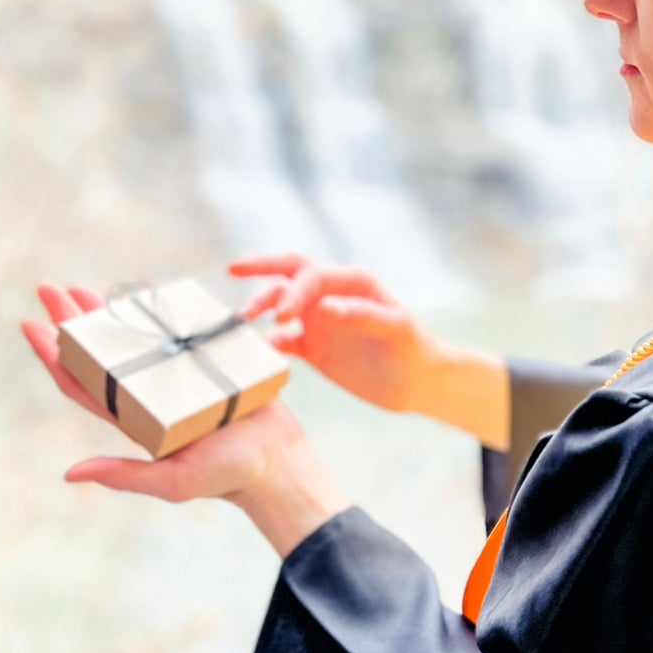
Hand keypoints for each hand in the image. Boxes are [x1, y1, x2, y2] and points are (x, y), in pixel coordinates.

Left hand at [20, 281, 307, 503]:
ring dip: (103, 314)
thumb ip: (125, 476)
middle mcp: (146, 396)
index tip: (31, 323)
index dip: (53, 355)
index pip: (80, 383)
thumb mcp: (174, 481)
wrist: (276, 461)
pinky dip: (150, 315)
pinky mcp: (201, 364)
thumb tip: (70, 473)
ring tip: (82, 287)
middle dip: (71, 320)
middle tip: (50, 288)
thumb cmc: (227, 475)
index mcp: (133, 420)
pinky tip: (139, 297)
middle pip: (96, 353)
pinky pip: (168, 334)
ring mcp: (172, 379)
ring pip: (127, 340)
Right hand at [229, 252, 446, 414]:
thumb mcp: (397, 331)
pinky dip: (268, 344)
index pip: (312, 275)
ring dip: (259, 308)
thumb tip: (324, 307)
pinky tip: (258, 352)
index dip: (294, 291)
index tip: (282, 316)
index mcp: (352, 282)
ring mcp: (319, 320)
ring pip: (279, 305)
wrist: (418, 384)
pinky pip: (282, 341)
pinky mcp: (312, 347)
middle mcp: (330, 295)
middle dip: (261, 269)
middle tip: (234, 271)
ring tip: (239, 321)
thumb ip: (361, 317)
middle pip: (289, 273)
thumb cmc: (415, 350)